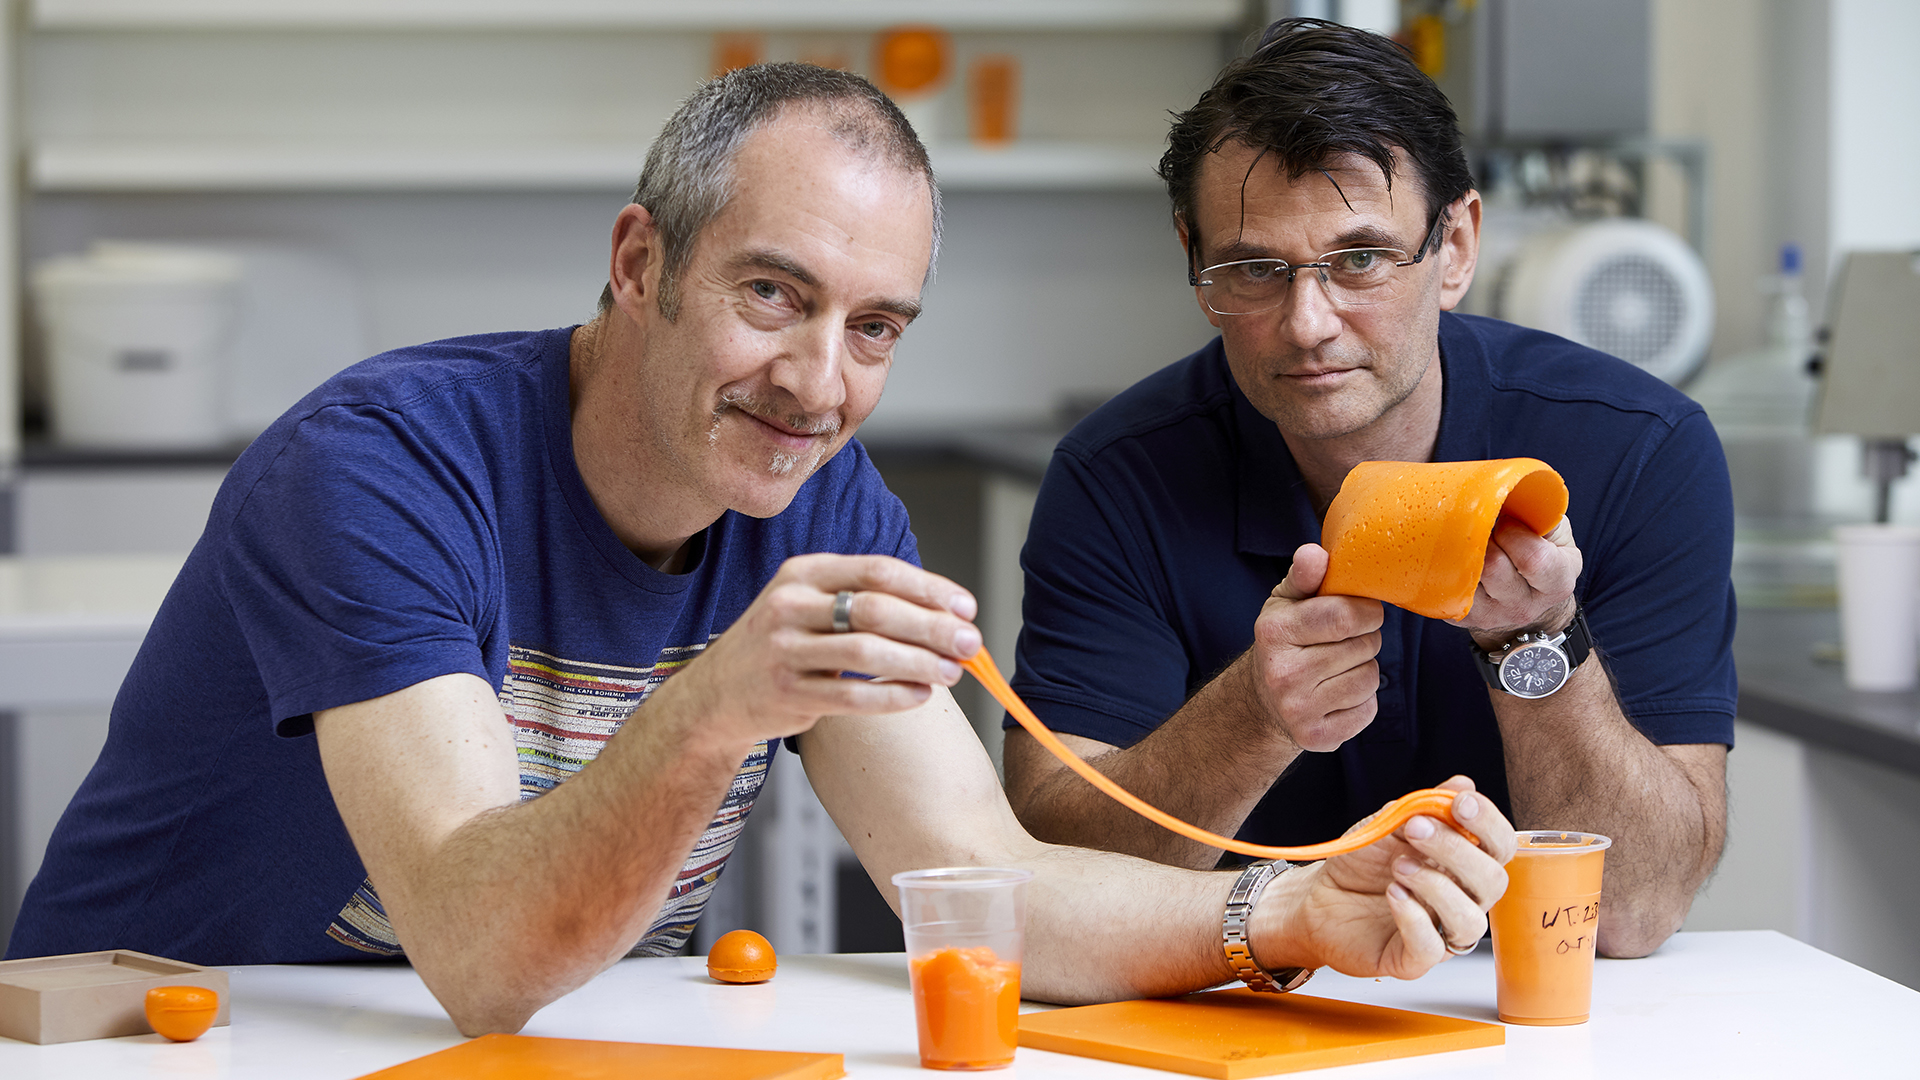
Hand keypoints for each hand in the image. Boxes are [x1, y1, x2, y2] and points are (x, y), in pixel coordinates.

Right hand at [655, 553, 979, 750]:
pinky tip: (921, 694)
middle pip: (878, 610)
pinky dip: (895, 695)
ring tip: (953, 671)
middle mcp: (789, 605)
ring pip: (868, 653)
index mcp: (803, 572)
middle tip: (970, 642)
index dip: (928, 588)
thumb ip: (863, 600)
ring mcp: (784, 649)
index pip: (877, 571)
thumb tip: (943, 612)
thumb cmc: (780, 644)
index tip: (965, 607)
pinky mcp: (787, 692)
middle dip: (932, 626)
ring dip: (920, 662)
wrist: (714, 695)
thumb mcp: (808, 604)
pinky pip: (854, 696)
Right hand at [1245, 543, 1385, 750]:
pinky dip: (1361, 700)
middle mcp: (1283, 674)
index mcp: (1274, 633)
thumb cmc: (1284, 641)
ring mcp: (1299, 710)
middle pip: (1364, 647)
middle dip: (1364, 639)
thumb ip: (1305, 576)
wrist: (1262, 702)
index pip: (1344, 616)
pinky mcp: (1318, 738)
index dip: (1366, 611)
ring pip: (1369, 678)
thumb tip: (1316, 553)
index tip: (1361, 611)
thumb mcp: (1286, 602)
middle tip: (1344, 641)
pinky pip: (1368, 710)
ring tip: (1339, 667)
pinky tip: (1337, 693)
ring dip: (1364, 669)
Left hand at [1263, 776, 1515, 978]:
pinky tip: (1394, 894)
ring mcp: (1441, 932)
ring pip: (1471, 921)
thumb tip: (1463, 783)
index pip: (1501, 847)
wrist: (1318, 897)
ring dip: (1437, 886)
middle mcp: (1461, 900)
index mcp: (1464, 865)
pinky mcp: (1412, 960)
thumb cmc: (1362, 863)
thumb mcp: (1390, 825)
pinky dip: (1413, 917)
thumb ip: (1426, 806)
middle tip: (1416, 829)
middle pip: (1493, 882)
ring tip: (1399, 866)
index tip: (1461, 803)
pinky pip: (1431, 947)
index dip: (1489, 824)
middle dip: (1457, 850)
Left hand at [1451, 515, 1581, 649]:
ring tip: (1469, 540)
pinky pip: (1444, 587)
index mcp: (1557, 582)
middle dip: (1485, 538)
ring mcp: (1491, 616)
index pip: (1534, 559)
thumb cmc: (1540, 554)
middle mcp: (1524, 605)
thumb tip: (1506, 484)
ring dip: (1462, 550)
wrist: (1527, 600)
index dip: (1514, 532)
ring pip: (1464, 577)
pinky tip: (1452, 555)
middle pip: (1494, 568)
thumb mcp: (1553, 533)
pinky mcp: (1461, 617)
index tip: (1506, 520)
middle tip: (1483, 528)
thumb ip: (1540, 512)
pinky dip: (1444, 565)